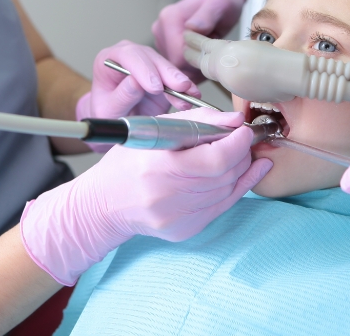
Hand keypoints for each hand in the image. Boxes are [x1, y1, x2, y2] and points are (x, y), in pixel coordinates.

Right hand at [20, 108, 272, 284]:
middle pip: (225, 176)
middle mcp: (168, 197)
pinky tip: (245, 174)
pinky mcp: (185, 230)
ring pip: (228, 191)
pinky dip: (236, 189)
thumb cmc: (128, 162)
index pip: (215, 160)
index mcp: (158, 168)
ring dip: (242, 170)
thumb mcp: (154, 130)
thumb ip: (197, 121)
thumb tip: (235, 120)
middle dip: (242, 154)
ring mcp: (177, 218)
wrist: (104, 204)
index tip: (244, 130)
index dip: (238, 144)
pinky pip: (222, 207)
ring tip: (243, 154)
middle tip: (245, 140)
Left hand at [76, 41, 200, 151]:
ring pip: (165, 67)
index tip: (155, 87)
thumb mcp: (108, 110)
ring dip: (179, 81)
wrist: (117, 121)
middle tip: (179, 86)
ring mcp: (146, 64)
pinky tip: (192, 95)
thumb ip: (121, 96)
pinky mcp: (160, 75)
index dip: (143, 69)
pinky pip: (174, 79)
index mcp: (107, 60)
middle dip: (166, 72)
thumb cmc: (107, 114)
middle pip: (149, 58)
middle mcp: (128, 57)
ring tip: (189, 93)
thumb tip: (135, 82)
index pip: (127, 56)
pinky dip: (184, 88)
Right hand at [152, 0, 263, 79]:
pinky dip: (189, 65)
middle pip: (173, 62)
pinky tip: (202, 58)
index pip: (177, 56)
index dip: (195, 64)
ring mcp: (161, 35)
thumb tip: (192, 28)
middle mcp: (160, 27)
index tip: (211, 61)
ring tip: (208, 56)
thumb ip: (206, 16)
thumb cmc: (223, 0)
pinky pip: (175, 62)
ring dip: (192, 67)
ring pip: (173, 65)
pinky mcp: (165, 42)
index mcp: (170, 19)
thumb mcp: (219, 5)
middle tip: (212, 60)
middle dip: (193, 67)